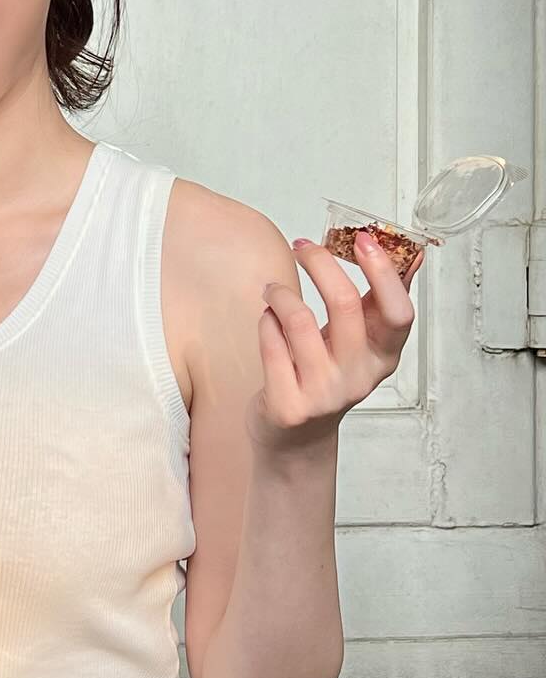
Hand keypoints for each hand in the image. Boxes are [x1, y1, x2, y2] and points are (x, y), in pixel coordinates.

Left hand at [247, 232, 424, 453]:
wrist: (297, 438)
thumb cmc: (327, 377)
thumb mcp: (361, 343)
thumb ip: (380, 301)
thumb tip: (412, 253)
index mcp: (384, 357)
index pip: (399, 312)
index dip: (383, 272)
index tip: (362, 239)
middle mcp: (359, 377)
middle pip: (345, 304)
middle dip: (320, 264)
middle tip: (302, 246)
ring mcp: (324, 394)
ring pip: (299, 320)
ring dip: (281, 293)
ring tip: (273, 290)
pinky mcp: (289, 404)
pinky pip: (271, 343)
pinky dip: (266, 321)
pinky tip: (267, 321)